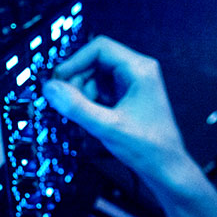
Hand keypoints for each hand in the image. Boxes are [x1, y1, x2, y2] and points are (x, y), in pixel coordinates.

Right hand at [42, 36, 191, 186]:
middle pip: (94, 63)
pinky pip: (100, 92)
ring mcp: (131, 86)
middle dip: (77, 82)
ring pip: (95, 79)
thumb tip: (51, 89)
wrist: (165, 168)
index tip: (57, 80)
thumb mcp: (106, 126)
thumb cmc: (148, 147)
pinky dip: (89, 103)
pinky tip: (90, 119)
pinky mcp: (126, 99)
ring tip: (83, 116)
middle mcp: (136, 72)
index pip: (99, 48)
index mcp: (139, 69)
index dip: (74, 62)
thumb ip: (76, 106)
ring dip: (82, 95)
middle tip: (66, 102)